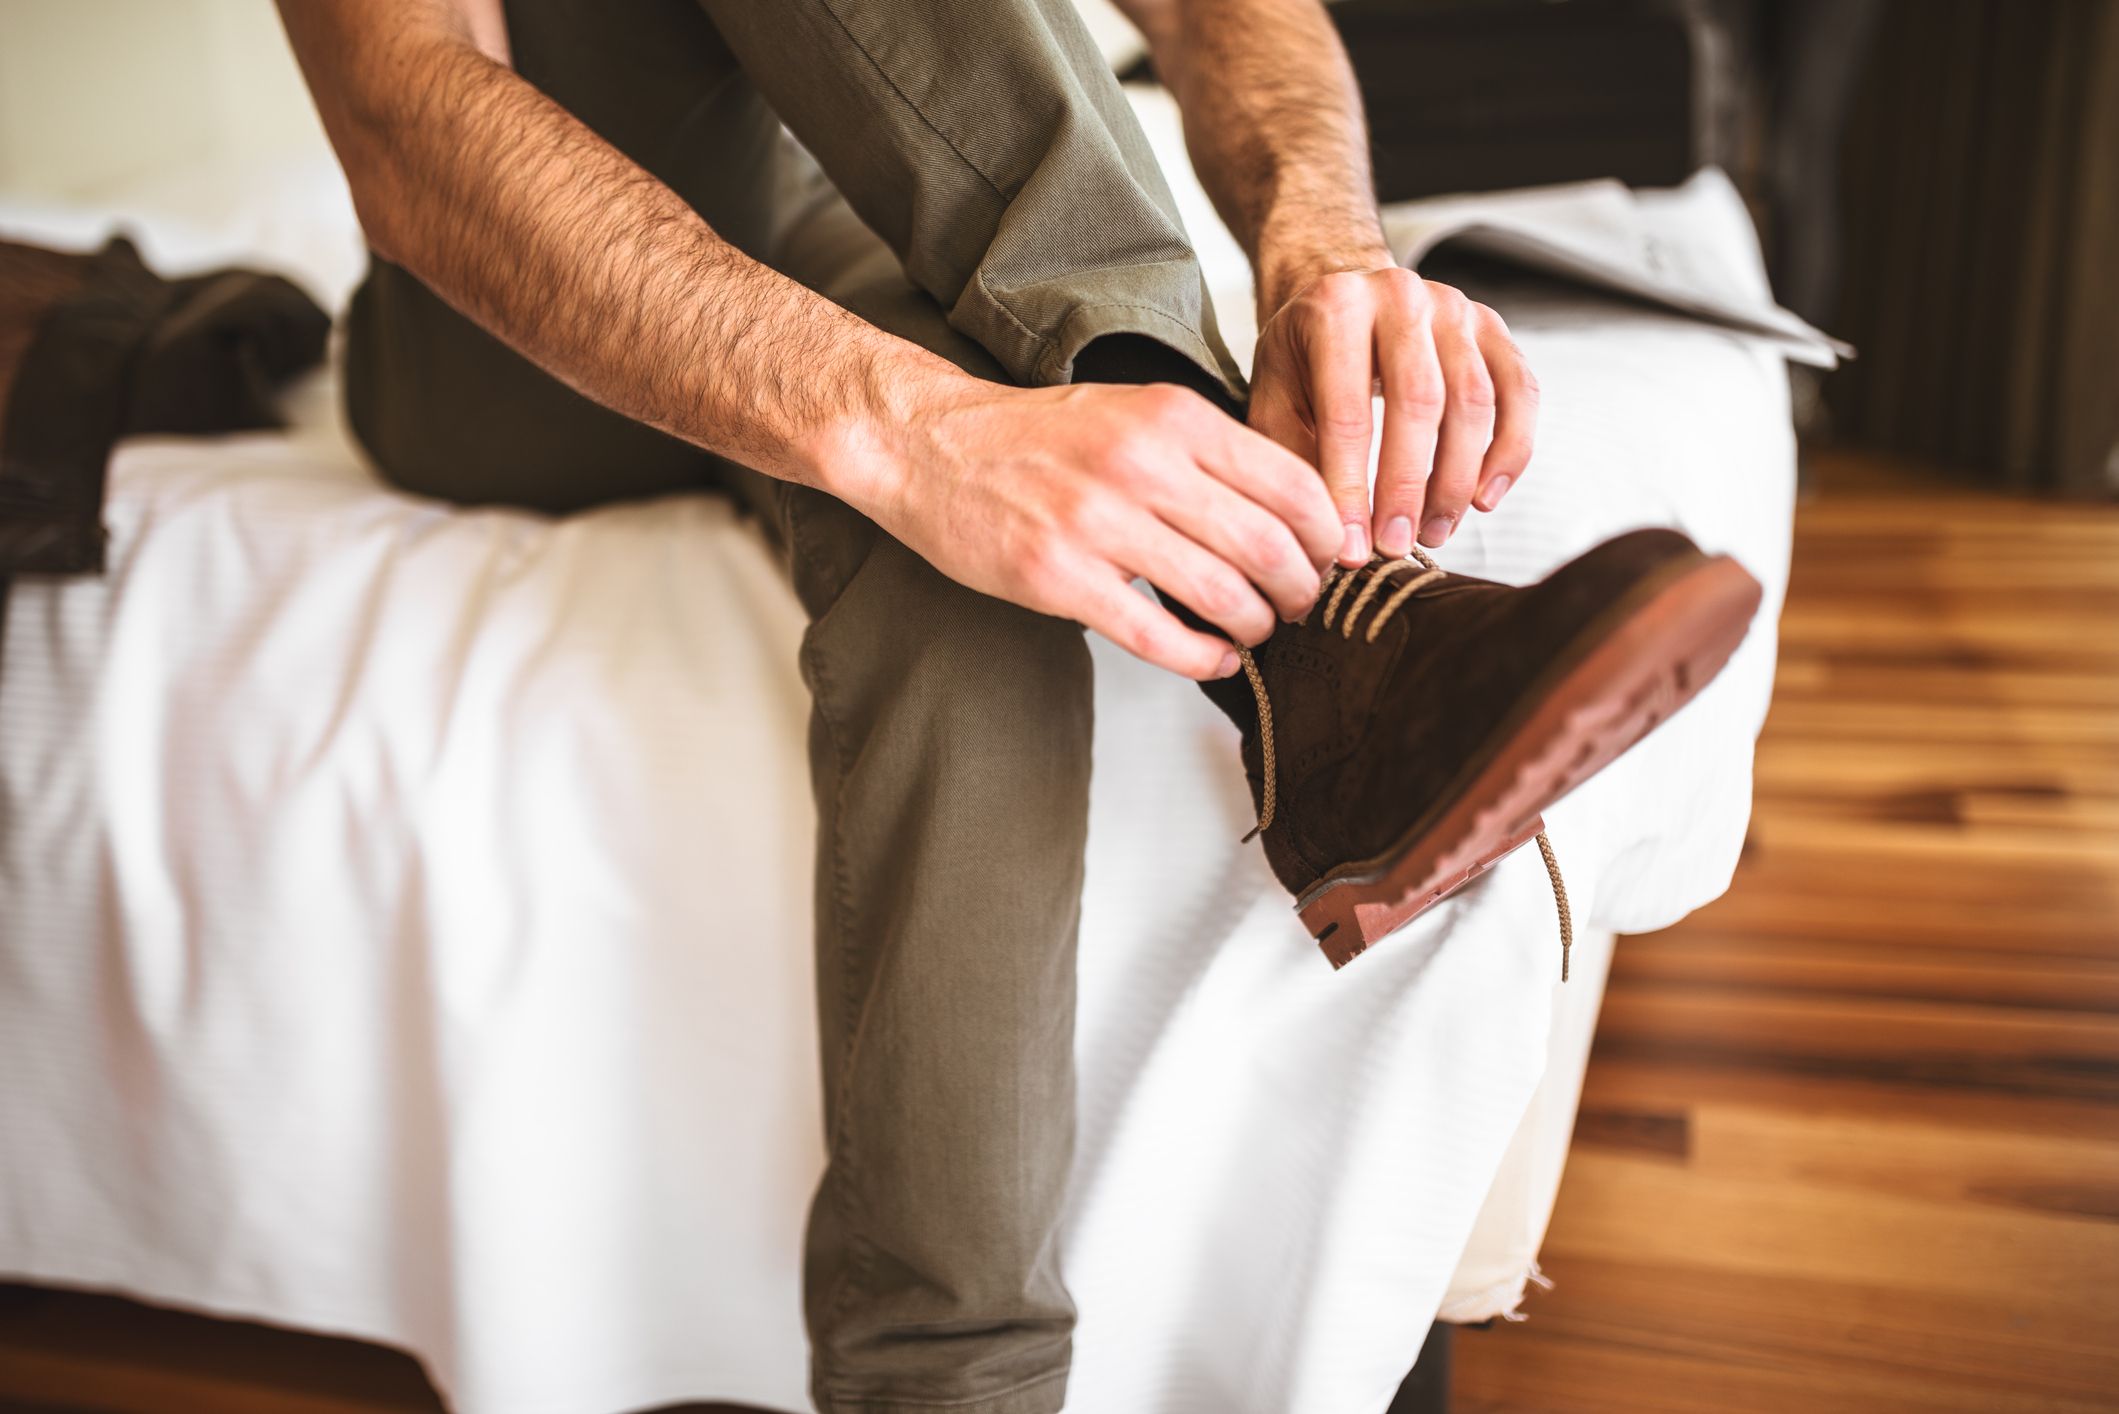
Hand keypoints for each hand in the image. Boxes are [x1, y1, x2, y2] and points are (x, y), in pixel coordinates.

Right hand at [843, 372, 1342, 679]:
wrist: (929, 445)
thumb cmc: (1035, 437)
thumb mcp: (1134, 412)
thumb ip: (1206, 453)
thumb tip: (1290, 512)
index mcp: (1172, 418)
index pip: (1291, 483)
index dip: (1325, 535)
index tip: (1330, 560)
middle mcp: (1143, 465)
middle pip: (1269, 546)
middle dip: (1300, 590)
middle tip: (1299, 606)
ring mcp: (1099, 522)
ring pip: (1223, 595)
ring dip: (1256, 627)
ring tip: (1255, 632)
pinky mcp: (1060, 577)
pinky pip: (1159, 635)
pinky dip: (1204, 658)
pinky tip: (1216, 658)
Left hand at [1248, 263, 1538, 566]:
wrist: (1343, 291)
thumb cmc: (1305, 357)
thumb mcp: (1275, 396)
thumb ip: (1292, 456)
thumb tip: (1320, 537)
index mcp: (1335, 308)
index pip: (1347, 412)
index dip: (1349, 488)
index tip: (1350, 548)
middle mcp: (1400, 297)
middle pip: (1418, 402)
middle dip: (1408, 487)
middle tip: (1396, 546)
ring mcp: (1454, 307)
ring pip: (1473, 400)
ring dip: (1457, 479)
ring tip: (1434, 532)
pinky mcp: (1492, 326)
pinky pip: (1519, 393)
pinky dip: (1509, 451)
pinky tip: (1484, 498)